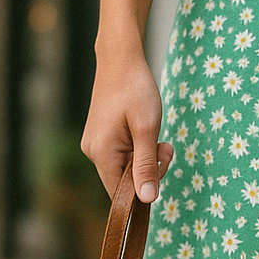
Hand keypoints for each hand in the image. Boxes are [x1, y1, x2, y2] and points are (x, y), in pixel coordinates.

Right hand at [81, 49, 173, 201]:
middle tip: (165, 147)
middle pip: (125, 182)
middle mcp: (93, 153)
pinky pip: (123, 156)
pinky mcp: (101, 138)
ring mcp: (95, 145)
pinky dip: (139, 150)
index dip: (144, 190)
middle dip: (149, 170)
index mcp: (101, 153)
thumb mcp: (147, 128)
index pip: (121, 194)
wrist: (121, 58)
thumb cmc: (135, 89)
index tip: (161, 165)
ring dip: (146, 159)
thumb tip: (148, 200)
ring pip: (126, 169)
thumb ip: (147, 166)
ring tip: (158, 137)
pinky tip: (145, 133)